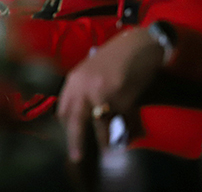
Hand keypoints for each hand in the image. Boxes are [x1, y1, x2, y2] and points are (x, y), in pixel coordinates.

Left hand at [56, 27, 163, 162]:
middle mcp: (83, 87)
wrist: (139, 45)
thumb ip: (83, 89)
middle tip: (76, 157)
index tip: (68, 137)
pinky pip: (120, 121)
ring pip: (98, 125)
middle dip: (75, 140)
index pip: (63, 108)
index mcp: (73, 80)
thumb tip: (83, 112)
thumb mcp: (91, 71)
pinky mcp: (122, 98)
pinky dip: (123, 131)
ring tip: (106, 151)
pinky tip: (125, 138)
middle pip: (74, 120)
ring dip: (103, 140)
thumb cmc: (116, 56)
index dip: (65, 125)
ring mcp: (102, 93)